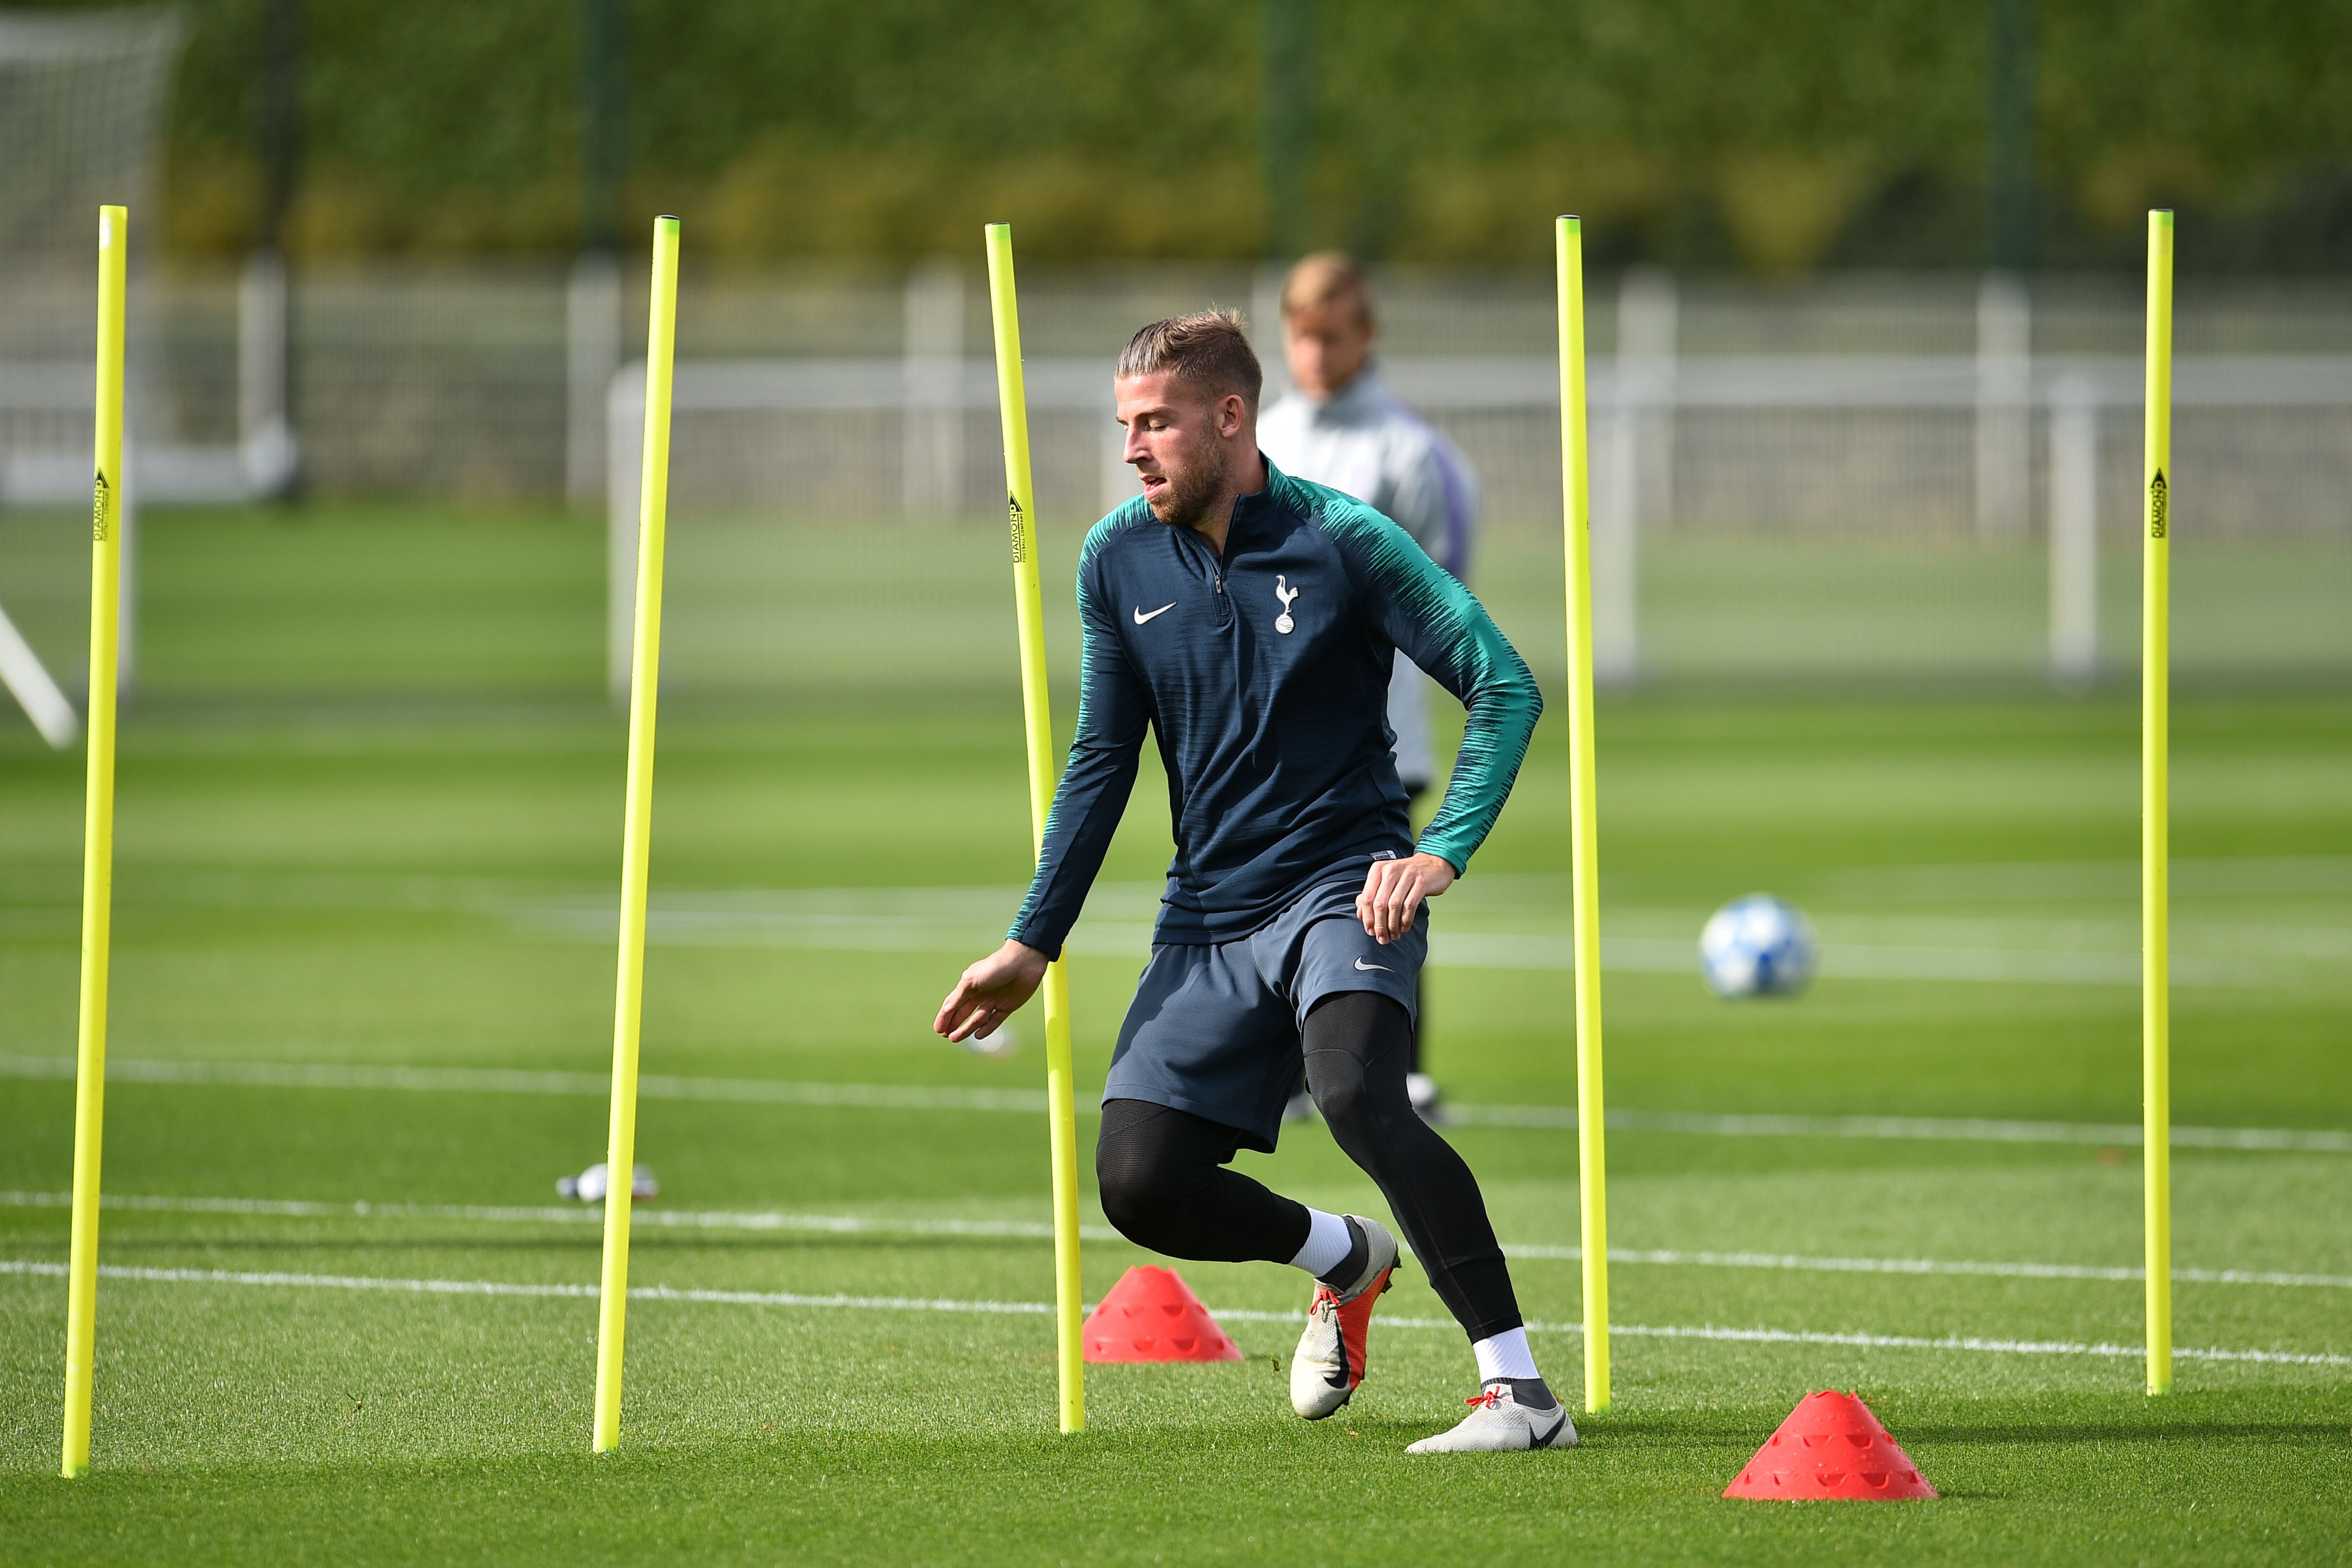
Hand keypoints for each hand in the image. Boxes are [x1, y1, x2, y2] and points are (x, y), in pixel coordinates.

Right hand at [933, 939, 1049, 1043]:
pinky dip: (987, 1028)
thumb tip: (946, 1009)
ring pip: (977, 1019)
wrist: (1024, 961)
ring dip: (966, 1029)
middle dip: (954, 1024)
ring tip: (956, 1038)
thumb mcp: (972, 980)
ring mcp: (994, 1001)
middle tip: (946, 1036)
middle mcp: (980, 995)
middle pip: (964, 1013)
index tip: (938, 1029)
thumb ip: (959, 996)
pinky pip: (995, 1021)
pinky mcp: (1008, 1006)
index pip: (953, 1004)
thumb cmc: (996, 966)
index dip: (945, 1016)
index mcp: (969, 986)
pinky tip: (978, 1035)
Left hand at [1357, 852, 1455, 944]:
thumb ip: (1371, 895)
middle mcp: (1391, 870)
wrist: (1433, 864)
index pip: (1366, 897)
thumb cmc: (1406, 876)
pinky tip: (1404, 928)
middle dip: (1380, 925)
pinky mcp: (1421, 882)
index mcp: (1378, 869)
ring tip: (1393, 935)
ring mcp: (1407, 875)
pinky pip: (1410, 905)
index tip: (1370, 931)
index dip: (1367, 918)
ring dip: (1392, 925)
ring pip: (1394, 906)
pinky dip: (1405, 920)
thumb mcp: (1386, 881)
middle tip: (1382, 938)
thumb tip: (1360, 915)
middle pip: (1379, 903)